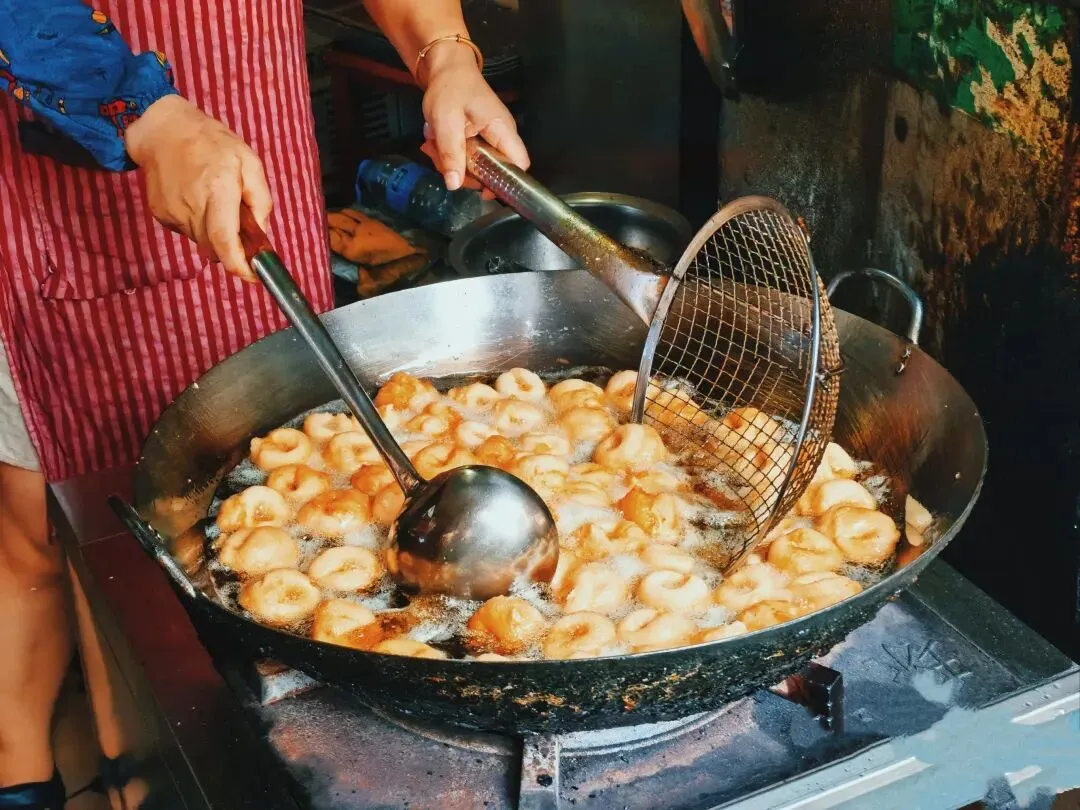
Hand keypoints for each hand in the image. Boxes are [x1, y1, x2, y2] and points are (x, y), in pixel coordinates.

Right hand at [124, 95, 271, 281]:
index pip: (226, 241)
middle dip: (232, 246)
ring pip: (202, 241)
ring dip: (214, 232)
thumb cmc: (212, 143)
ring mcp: (173, 212)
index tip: (252, 275)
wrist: (163, 130)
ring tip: (214, 200)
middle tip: (239, 225)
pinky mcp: (161, 214)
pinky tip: (196, 197)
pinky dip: (198, 223)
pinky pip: (187, 231)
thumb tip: (262, 232)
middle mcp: (193, 206)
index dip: (239, 265)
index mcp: (218, 191)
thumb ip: (260, 199)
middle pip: (216, 247)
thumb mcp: (249, 162)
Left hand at [419, 43, 528, 194]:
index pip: (519, 166)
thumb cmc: (449, 88)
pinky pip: (468, 156)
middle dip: (465, 173)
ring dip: (452, 162)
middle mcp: (501, 136)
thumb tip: (455, 185)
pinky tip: (437, 141)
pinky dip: (450, 154)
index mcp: (502, 130)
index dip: (505, 183)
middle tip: (441, 159)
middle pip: (493, 171)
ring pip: (477, 166)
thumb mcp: (446, 122)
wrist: (444, 66)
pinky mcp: (478, 137)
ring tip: (434, 144)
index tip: (481, 189)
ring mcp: (489, 137)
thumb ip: (452, 154)